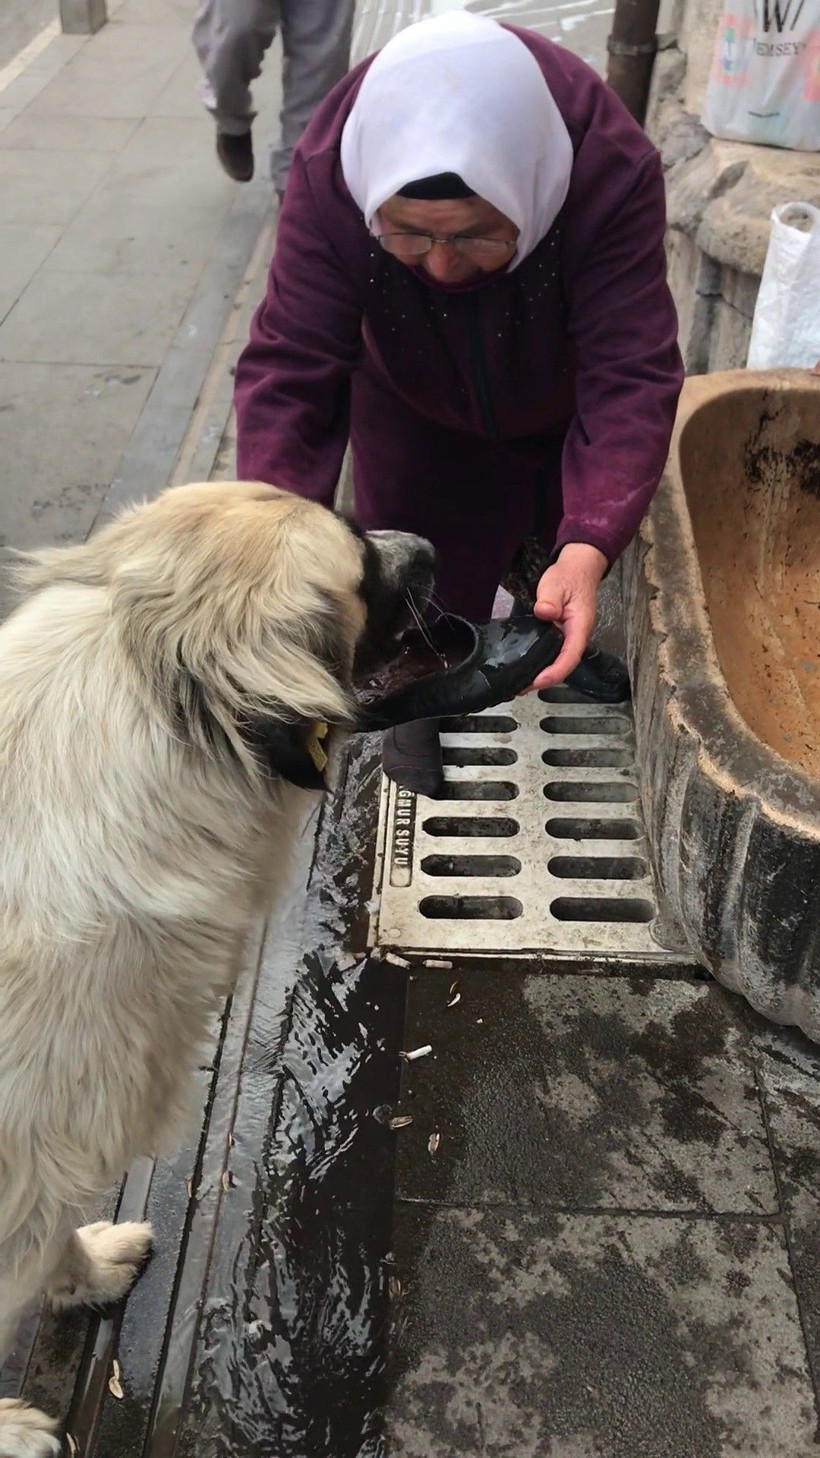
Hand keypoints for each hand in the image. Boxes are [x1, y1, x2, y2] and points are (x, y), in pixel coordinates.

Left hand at [528, 543, 607, 691]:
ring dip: (541, 676)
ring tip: (520, 685)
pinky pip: (553, 655)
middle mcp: (576, 637)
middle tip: (520, 689)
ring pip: (558, 663)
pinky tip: (526, 669)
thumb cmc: (569, 576)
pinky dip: (540, 665)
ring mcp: (569, 638)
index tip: (538, 681)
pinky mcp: (561, 637)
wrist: (578, 570)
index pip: (569, 656)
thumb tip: (544, 611)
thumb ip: (550, 598)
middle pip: (563, 666)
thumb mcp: (556, 583)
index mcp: (579, 627)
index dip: (554, 672)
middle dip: (544, 680)